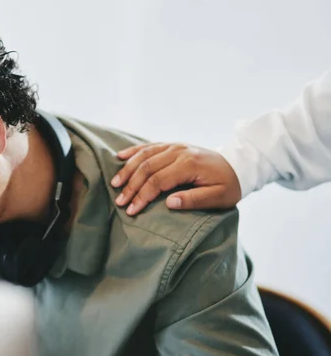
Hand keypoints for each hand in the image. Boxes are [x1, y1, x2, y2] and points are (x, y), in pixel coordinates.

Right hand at [110, 143, 240, 214]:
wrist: (239, 165)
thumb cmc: (229, 185)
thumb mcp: (219, 198)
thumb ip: (194, 200)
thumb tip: (169, 203)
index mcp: (189, 165)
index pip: (158, 181)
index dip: (142, 196)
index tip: (132, 210)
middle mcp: (179, 152)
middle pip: (147, 168)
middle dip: (131, 186)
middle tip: (120, 201)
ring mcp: (175, 146)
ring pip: (144, 155)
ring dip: (128, 169)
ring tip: (115, 183)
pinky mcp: (172, 145)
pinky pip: (149, 146)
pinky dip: (133, 151)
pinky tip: (120, 156)